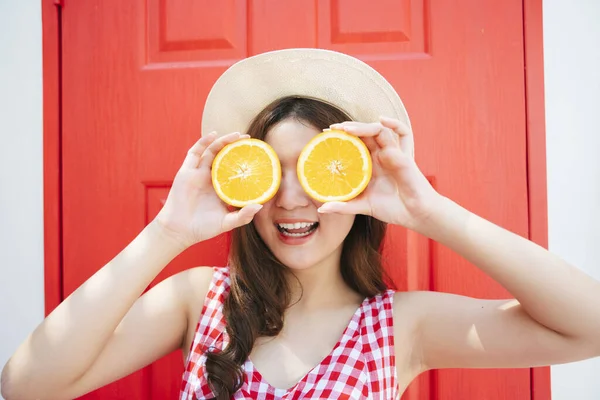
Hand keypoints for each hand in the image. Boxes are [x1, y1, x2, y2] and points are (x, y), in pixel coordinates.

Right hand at [154, 132, 261, 247]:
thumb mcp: (227, 222)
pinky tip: (213, 135)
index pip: (234, 169)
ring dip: (223, 141)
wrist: (179, 231)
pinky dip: (203, 142)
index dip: (243, 161)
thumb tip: (260, 206)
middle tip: (249, 140)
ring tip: (236, 135)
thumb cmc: (203, 228)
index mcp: (220, 187)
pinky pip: (194, 153)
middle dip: (235, 146)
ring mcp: (197, 173)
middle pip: (224, 156)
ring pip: (211, 151)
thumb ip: (243, 216)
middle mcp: (209, 178)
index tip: (257, 155)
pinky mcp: (186, 171)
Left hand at [318, 116, 442, 230]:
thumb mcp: (363, 206)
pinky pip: (403, 133)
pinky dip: (394, 123)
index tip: (324, 136)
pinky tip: (382, 120)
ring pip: (377, 130)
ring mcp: (393, 153)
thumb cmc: (392, 208)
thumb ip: (344, 206)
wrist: (414, 215)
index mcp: (370, 164)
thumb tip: (322, 208)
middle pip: (363, 134)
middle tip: (330, 129)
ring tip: (346, 129)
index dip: (340, 138)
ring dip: (362, 127)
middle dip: (347, 128)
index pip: (353, 143)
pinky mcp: (405, 155)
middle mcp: (380, 155)